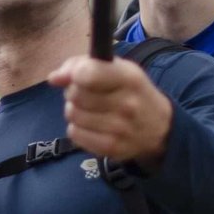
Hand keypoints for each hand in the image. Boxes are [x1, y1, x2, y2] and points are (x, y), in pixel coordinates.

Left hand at [46, 56, 172, 170]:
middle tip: (87, 94)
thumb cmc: (130, 91)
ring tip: (90, 109)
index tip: (77, 76)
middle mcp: (127, 104)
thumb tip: (54, 78)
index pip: (88, 75)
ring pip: (72, 114)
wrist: (159, 127)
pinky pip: (74, 134)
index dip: (75, 74)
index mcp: (129, 78)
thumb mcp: (115, 68)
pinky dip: (77, 128)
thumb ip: (81, 65)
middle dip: (74, 92)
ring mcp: (120, 129)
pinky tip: (91, 125)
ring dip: (75, 110)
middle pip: (75, 95)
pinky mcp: (112, 148)